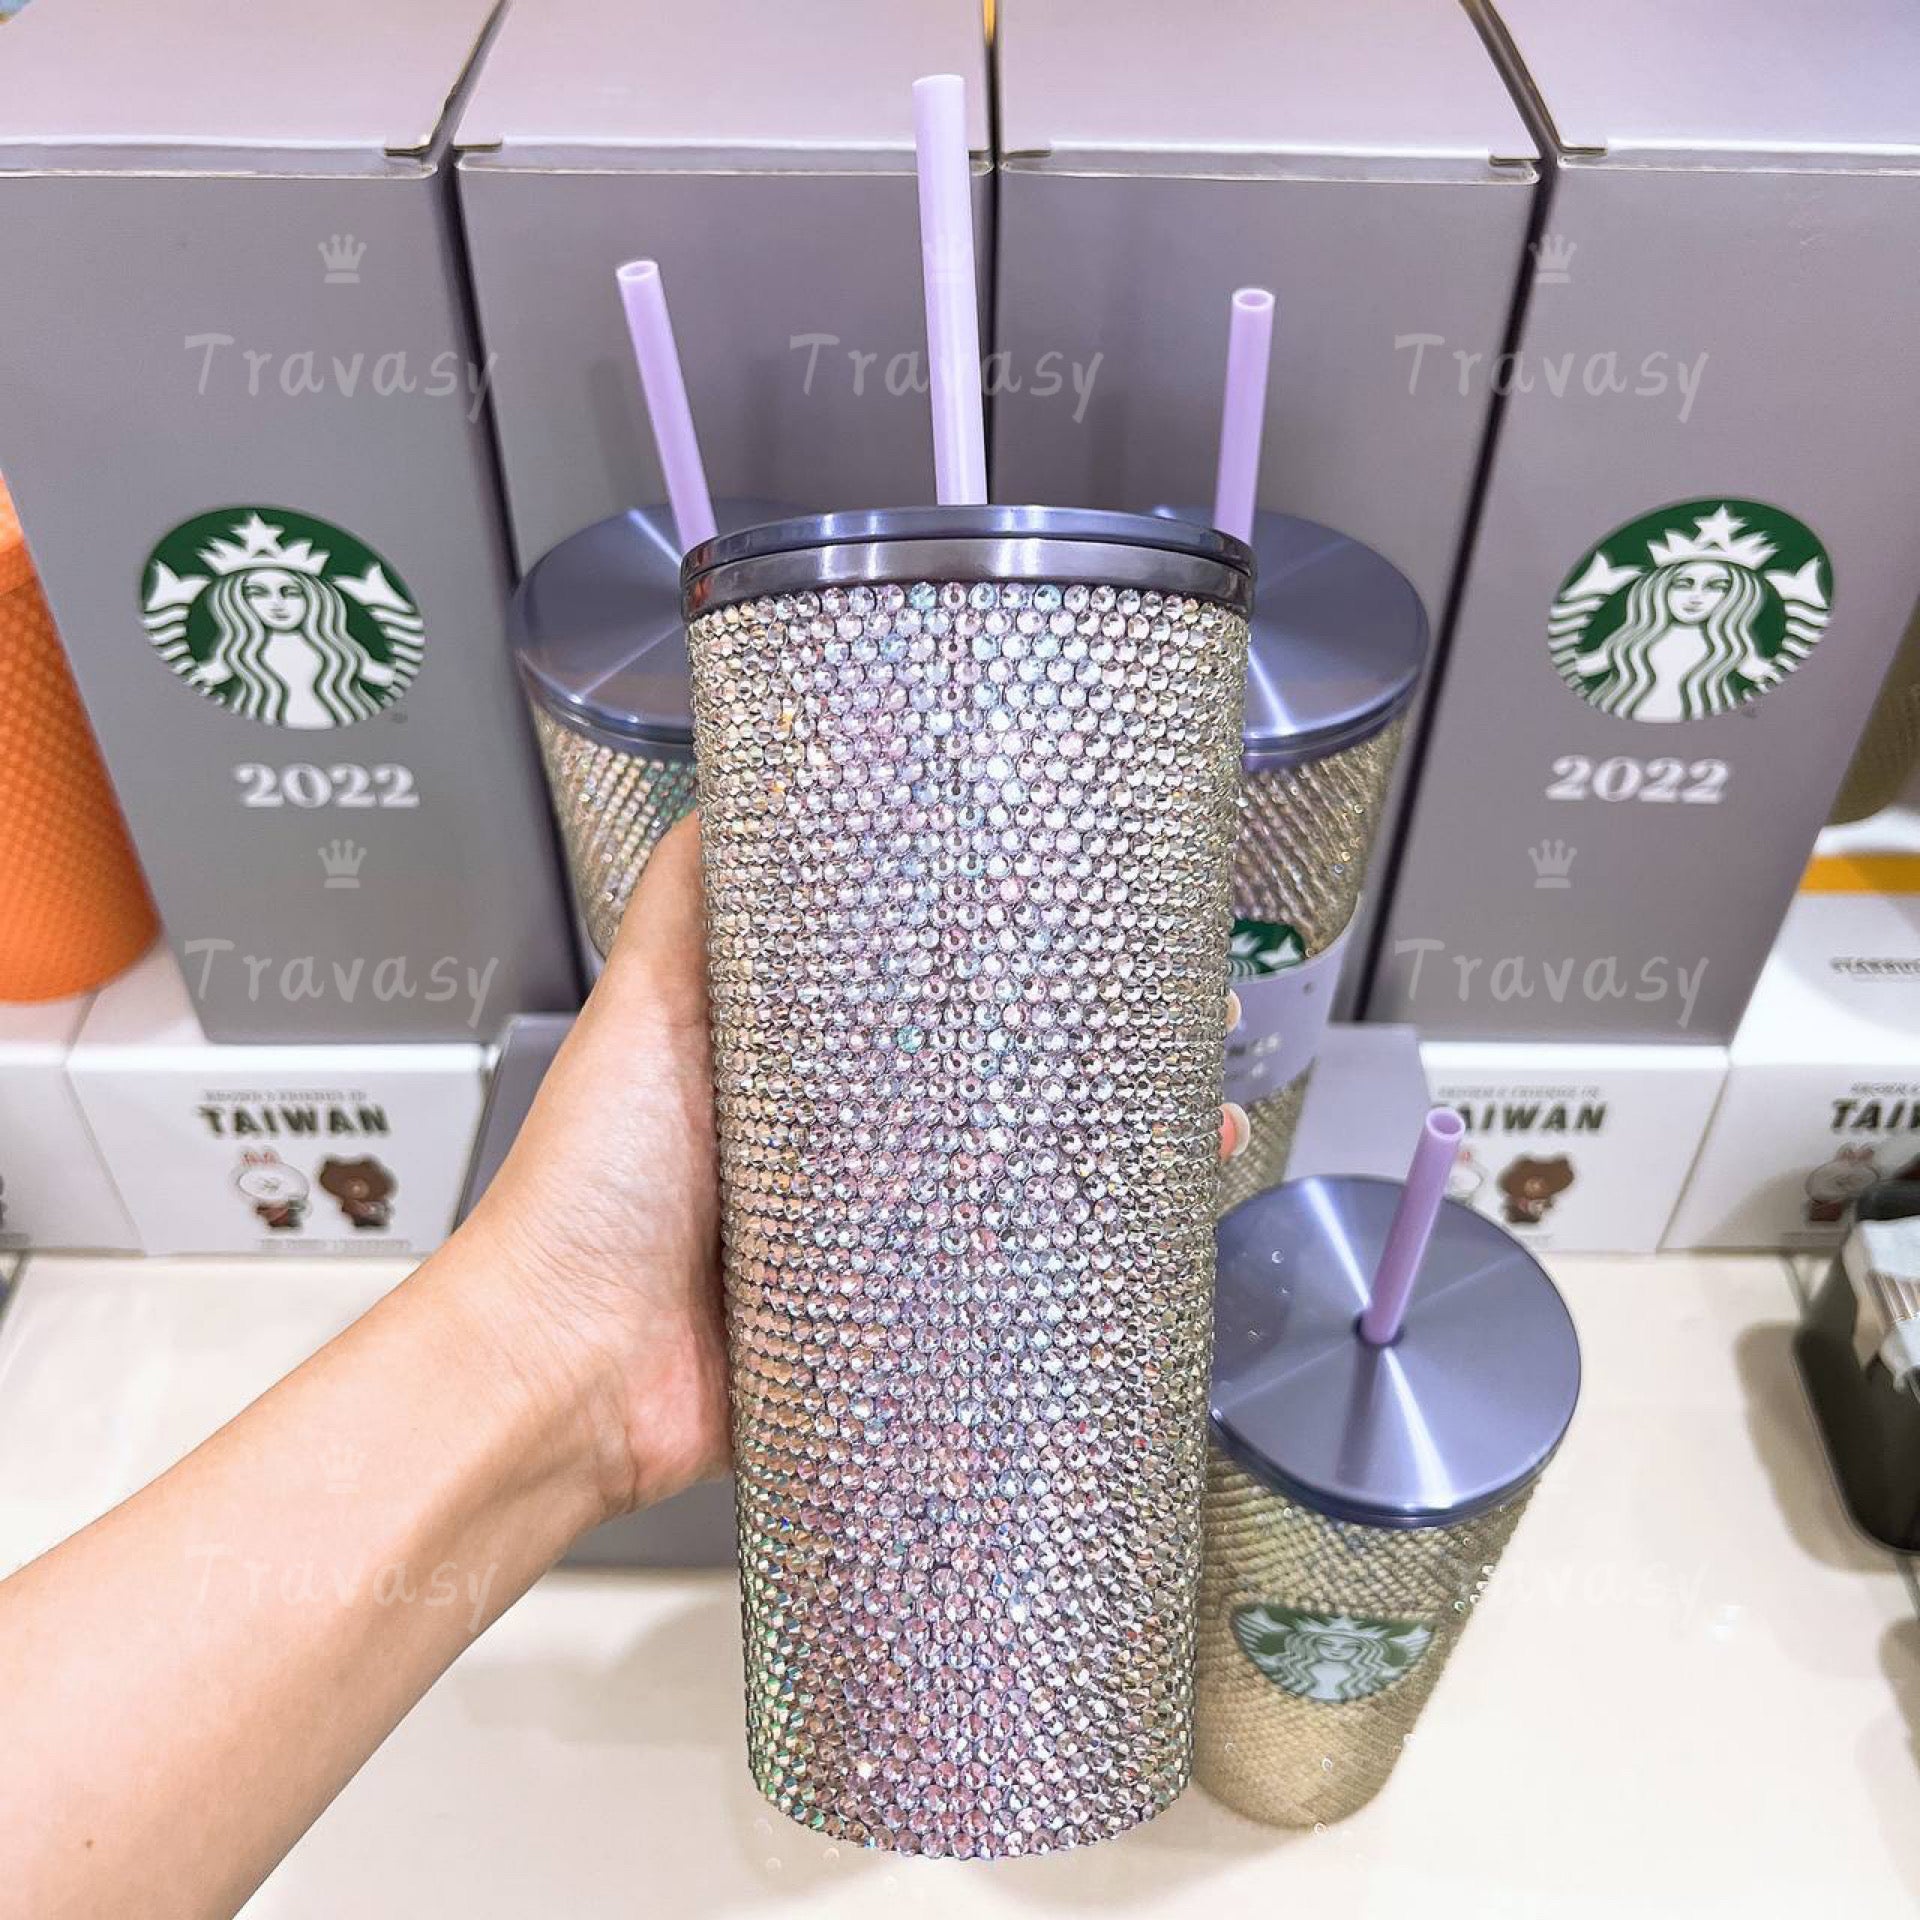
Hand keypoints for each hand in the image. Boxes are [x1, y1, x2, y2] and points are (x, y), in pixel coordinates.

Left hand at [453, 815, 1252, 1529]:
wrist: (567, 1368)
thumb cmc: (589, 1186)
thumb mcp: (645, 1008)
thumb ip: (689, 903)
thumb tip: (737, 776)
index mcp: (801, 1060)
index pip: (932, 983)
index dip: (1015, 951)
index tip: (1096, 914)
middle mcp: (849, 1140)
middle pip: (995, 1078)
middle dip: (1093, 1052)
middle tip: (1188, 1023)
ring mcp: (878, 1233)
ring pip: (1018, 1178)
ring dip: (1110, 1153)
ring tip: (1200, 1126)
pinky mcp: (892, 1320)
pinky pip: (996, 1285)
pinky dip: (1074, 1266)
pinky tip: (1144, 1243)